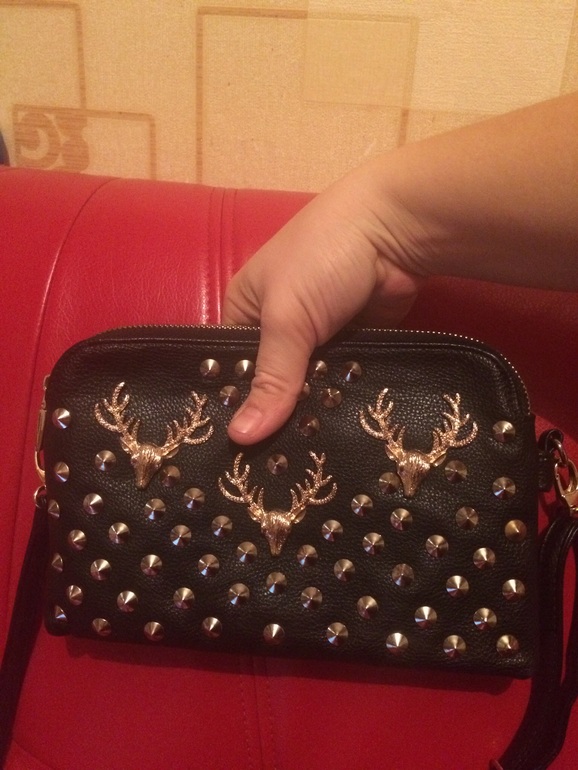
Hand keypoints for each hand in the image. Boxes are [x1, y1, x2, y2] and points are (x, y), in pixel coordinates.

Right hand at [222, 165, 426, 443]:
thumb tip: (240, 438)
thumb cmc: (323, 258)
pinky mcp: (353, 344)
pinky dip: (339, 399)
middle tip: (270, 465)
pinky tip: (335, 432)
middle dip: (274, 414)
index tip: (234, 451)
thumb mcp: (286, 317)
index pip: (230, 368)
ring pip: (307, 386)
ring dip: (310, 410)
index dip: (233, 405)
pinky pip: (339, 381)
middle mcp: (278, 326)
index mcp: (246, 310)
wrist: (398, 229)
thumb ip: (271, 379)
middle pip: (270, 382)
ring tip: (302, 456)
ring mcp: (318, 337)